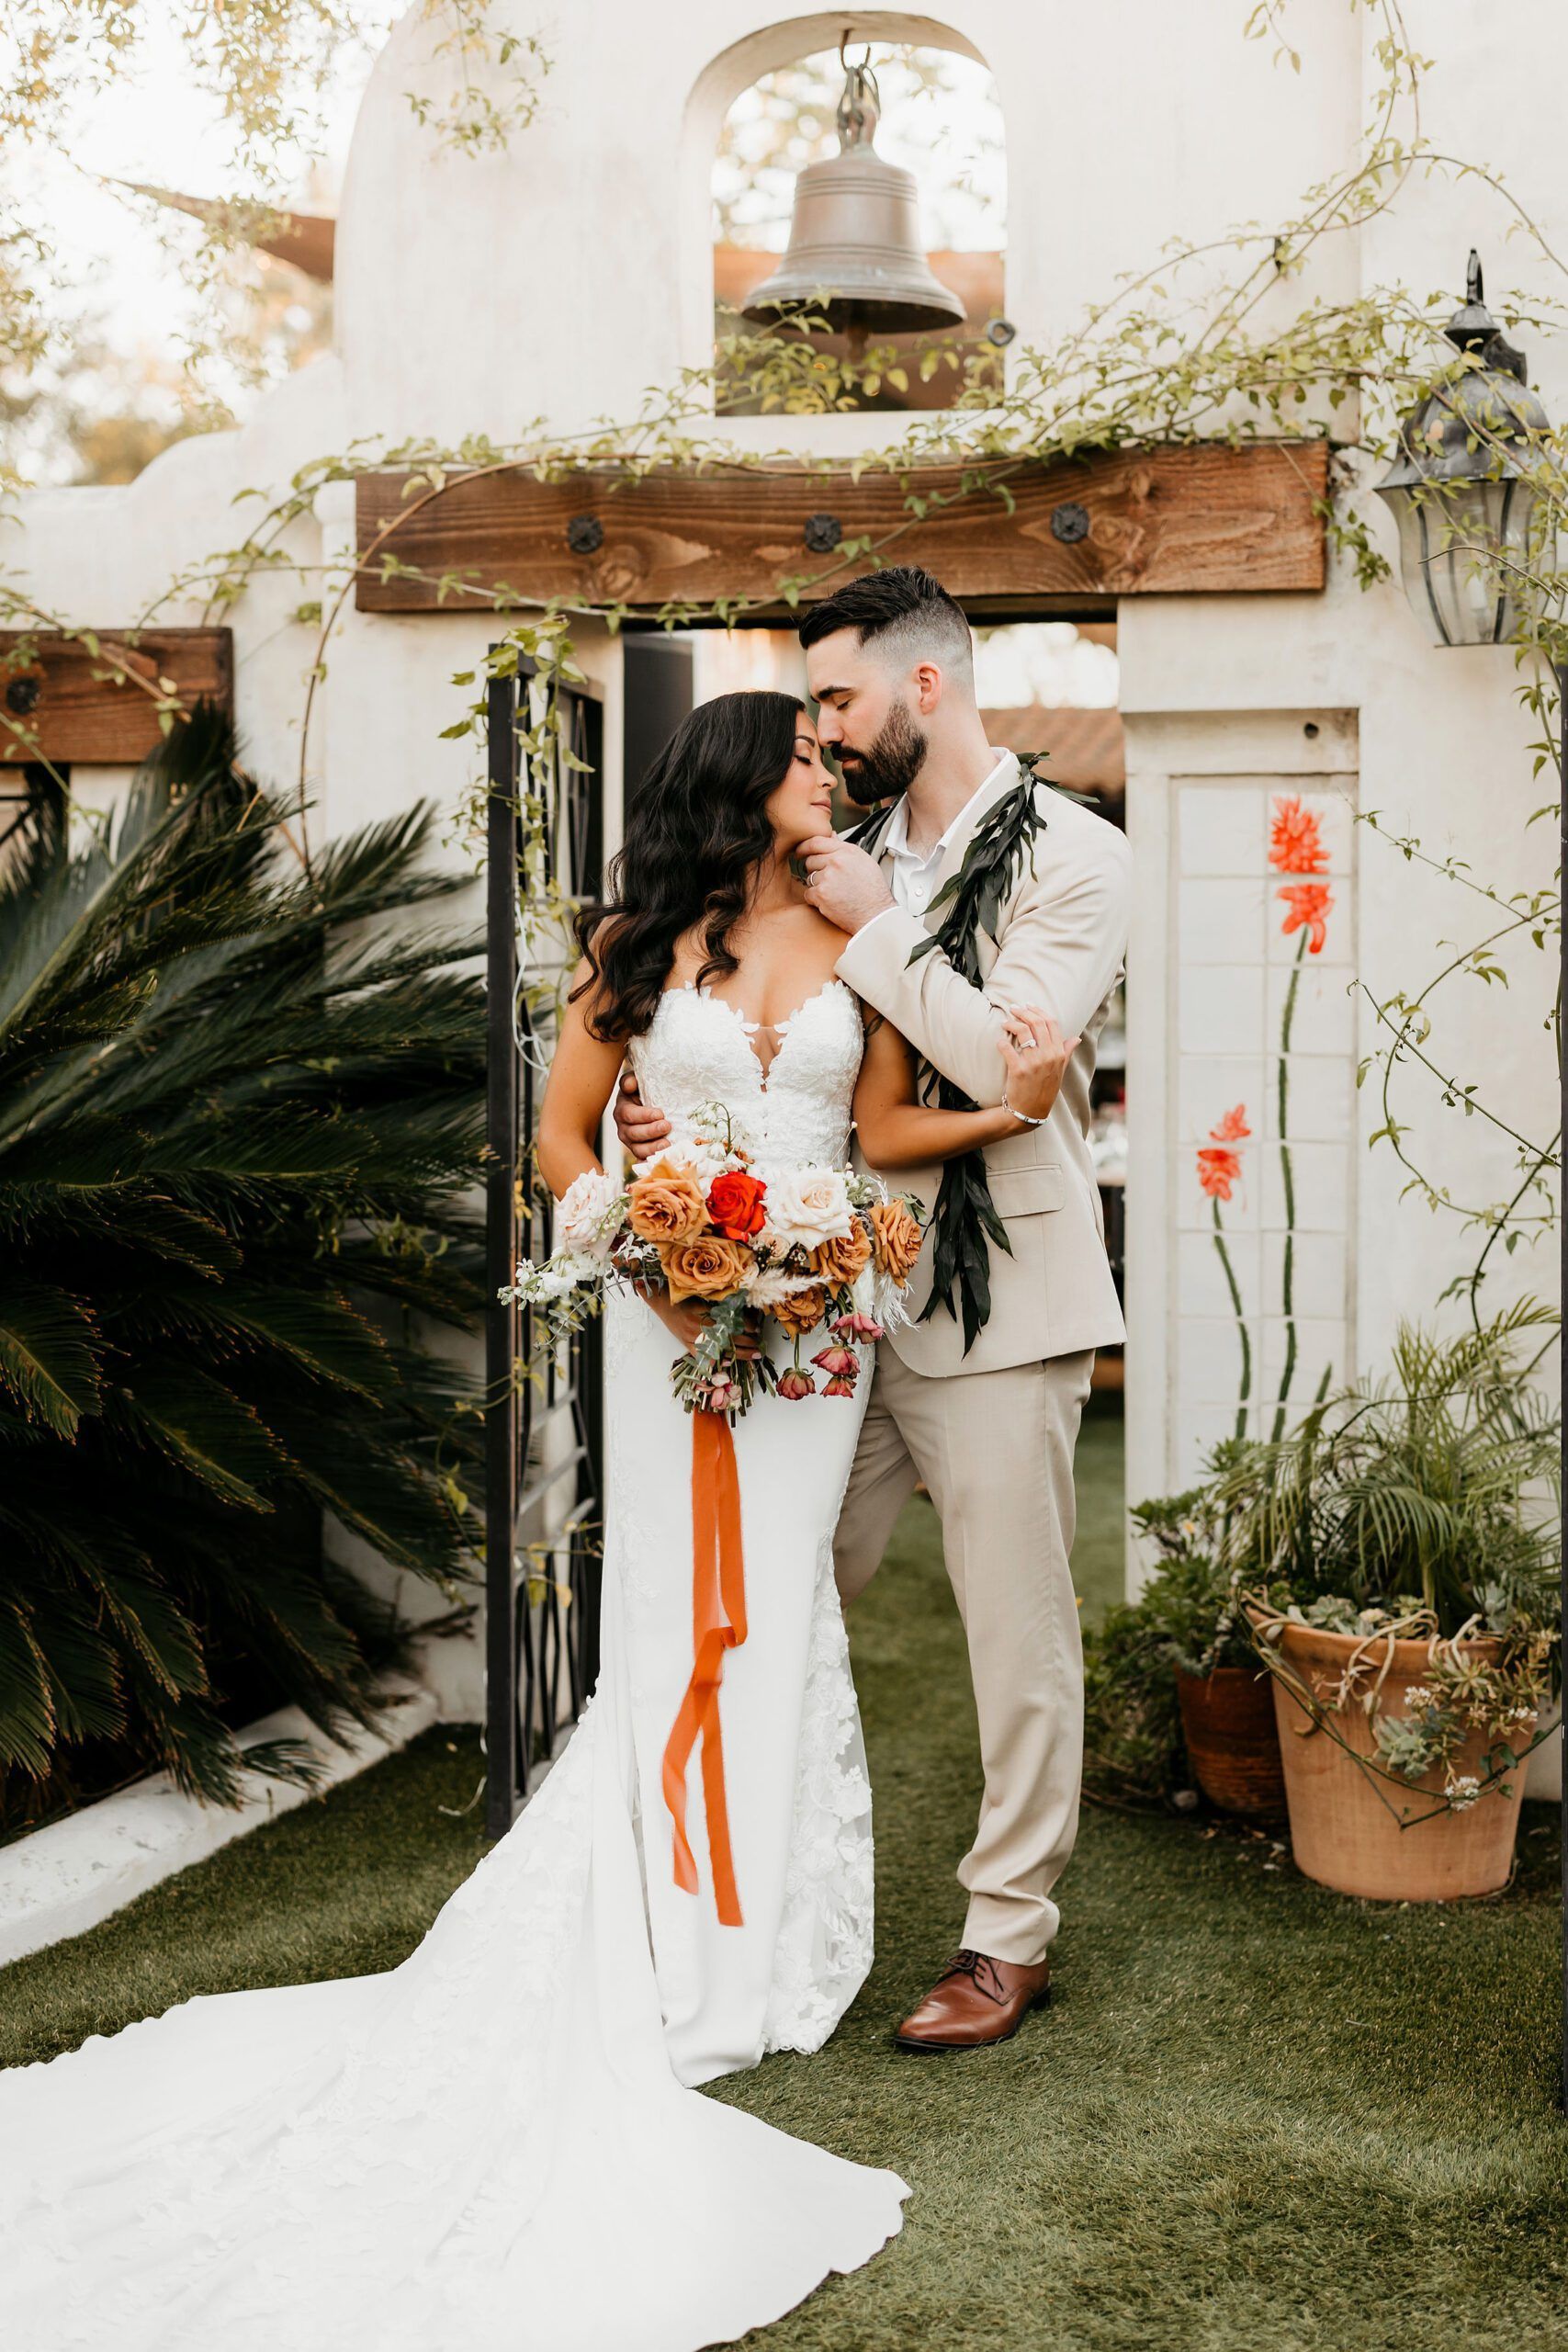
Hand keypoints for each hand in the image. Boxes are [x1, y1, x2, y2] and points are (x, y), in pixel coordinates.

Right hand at [614, 1067, 670, 1160]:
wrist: (650, 1104)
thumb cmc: (644, 1092)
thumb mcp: (637, 1082)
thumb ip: (631, 1080)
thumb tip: (630, 1085)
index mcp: (622, 1111)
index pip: (629, 1115)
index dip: (643, 1115)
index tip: (660, 1113)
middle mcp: (624, 1129)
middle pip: (633, 1134)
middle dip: (650, 1131)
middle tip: (666, 1126)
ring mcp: (632, 1143)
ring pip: (638, 1149)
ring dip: (652, 1148)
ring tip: (667, 1144)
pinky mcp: (641, 1152)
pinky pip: (643, 1161)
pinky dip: (650, 1163)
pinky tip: (661, 1162)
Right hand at [636, 1283, 761, 1359]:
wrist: (663, 1302)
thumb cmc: (683, 1297)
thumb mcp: (702, 1296)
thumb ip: (719, 1304)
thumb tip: (741, 1310)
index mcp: (704, 1312)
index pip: (730, 1321)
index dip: (745, 1325)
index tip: (756, 1328)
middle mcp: (699, 1326)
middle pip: (728, 1337)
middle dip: (746, 1342)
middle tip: (759, 1346)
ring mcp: (692, 1337)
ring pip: (720, 1348)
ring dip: (738, 1353)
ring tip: (752, 1355)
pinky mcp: (687, 1345)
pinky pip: (703, 1356)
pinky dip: (715, 1361)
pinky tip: (728, 1364)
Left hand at [799, 832, 895, 933]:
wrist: (876, 914)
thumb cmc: (873, 891)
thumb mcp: (864, 862)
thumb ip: (844, 848)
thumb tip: (831, 836)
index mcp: (847, 851)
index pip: (816, 842)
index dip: (804, 847)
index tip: (799, 851)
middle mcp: (837, 861)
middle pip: (810, 861)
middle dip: (815, 870)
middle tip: (828, 880)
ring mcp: (828, 877)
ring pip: (810, 878)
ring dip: (818, 886)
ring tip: (835, 892)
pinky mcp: (821, 894)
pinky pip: (808, 893)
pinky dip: (816, 899)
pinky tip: (831, 901)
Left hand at [998, 1002, 1078, 1124]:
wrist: (1030, 1112)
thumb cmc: (1045, 1090)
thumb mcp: (1060, 1072)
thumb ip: (1066, 1053)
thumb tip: (1076, 1039)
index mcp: (1059, 1054)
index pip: (1051, 1023)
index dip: (1038, 1011)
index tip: (1028, 1006)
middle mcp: (1049, 1056)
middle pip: (1037, 1023)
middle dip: (1023, 1012)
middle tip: (1013, 1008)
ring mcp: (1034, 1063)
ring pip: (1022, 1032)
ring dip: (1012, 1023)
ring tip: (1005, 1022)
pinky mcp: (1019, 1070)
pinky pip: (1007, 1048)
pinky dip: (1001, 1042)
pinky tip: (1000, 1041)